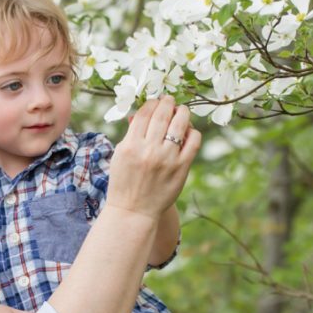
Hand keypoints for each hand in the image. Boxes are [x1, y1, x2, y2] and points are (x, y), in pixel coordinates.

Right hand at [102, 95, 201, 223]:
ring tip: (181, 111)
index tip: (155, 101)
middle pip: (162, 115)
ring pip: (180, 124)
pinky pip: (193, 142)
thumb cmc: (124, 184)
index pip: (144, 113)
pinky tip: (188, 132)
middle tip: (170, 100)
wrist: (133, 212)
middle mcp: (148, 150)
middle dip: (167, 103)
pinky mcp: (181, 168)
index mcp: (130, 146)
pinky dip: (193, 132)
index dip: (152, 103)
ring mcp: (166, 159)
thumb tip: (141, 113)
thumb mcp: (119, 158)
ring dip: (182, 112)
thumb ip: (130, 135)